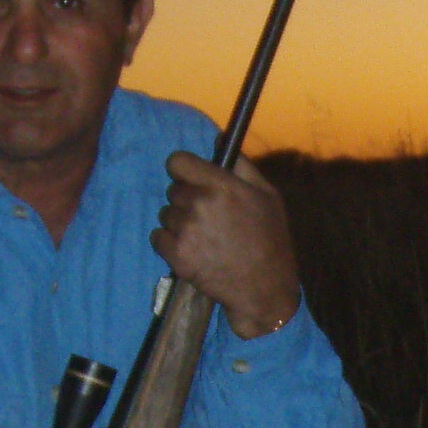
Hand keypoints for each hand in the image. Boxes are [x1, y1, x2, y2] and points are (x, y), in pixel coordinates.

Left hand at [153, 153, 299, 337]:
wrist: (263, 288)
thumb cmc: (269, 239)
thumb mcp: (267, 195)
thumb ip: (241, 165)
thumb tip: (218, 139)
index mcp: (222, 185)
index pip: (177, 161)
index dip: (183, 170)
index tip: (191, 180)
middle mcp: (200, 204)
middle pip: (172, 190)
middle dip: (186, 200)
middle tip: (207, 217)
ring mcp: (186, 230)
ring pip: (166, 214)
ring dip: (179, 223)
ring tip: (203, 237)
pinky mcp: (176, 255)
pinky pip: (158, 237)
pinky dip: (170, 244)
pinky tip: (192, 251)